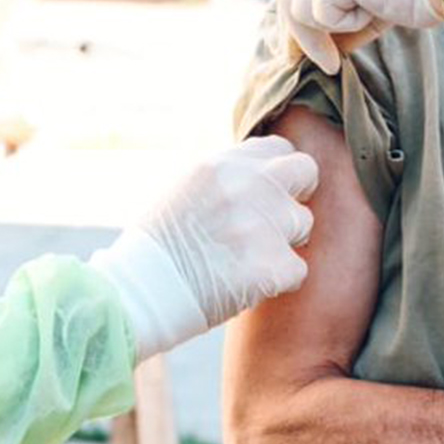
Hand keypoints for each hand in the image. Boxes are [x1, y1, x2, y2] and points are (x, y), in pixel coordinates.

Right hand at [89, 136, 317, 358]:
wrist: (138, 294)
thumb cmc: (158, 247)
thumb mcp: (185, 190)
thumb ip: (227, 176)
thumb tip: (262, 171)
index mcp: (221, 165)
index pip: (278, 149)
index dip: (278, 173)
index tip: (270, 194)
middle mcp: (245, 186)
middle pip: (305, 171)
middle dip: (296, 195)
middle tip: (276, 223)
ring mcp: (260, 225)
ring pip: (303, 224)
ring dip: (282, 243)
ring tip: (246, 259)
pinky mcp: (270, 266)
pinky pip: (298, 269)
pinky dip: (278, 281)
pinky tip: (249, 284)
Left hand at [275, 0, 443, 72]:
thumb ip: (343, 5)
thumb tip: (319, 46)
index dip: (302, 18)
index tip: (306, 50)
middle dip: (302, 36)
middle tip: (320, 65)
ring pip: (301, 10)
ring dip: (337, 28)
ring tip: (375, 16)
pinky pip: (322, 17)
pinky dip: (351, 24)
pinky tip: (379, 7)